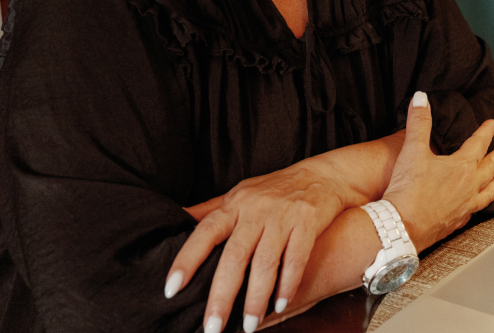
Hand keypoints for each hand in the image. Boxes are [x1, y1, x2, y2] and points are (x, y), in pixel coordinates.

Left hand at [165, 159, 350, 332]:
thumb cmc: (273, 189)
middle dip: (222, 295)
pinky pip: (296, 259)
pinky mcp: (307, 223)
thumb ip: (209, 211)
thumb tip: (174, 221)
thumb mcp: (238, 194)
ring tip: (249, 326)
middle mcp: (256, 210)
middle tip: (212, 328)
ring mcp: (283, 216)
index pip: (205, 232)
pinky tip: (280, 306)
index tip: (171, 289)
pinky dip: (288, 285)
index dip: (186, 260)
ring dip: (256, 298)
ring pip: (265, 262)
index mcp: (234, 204)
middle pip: (234, 256)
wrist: (321, 176)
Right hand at [383, 92, 493, 250]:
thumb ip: (418, 122)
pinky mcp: (457, 221)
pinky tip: (480, 203)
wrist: (401, 227)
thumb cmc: (408, 190)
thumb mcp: (412, 150)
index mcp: (461, 167)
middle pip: (492, 166)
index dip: (487, 131)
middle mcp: (469, 186)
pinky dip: (483, 203)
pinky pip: (477, 209)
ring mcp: (466, 206)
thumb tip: (421, 98)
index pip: (479, 143)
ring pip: (489, 191)